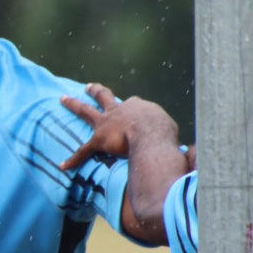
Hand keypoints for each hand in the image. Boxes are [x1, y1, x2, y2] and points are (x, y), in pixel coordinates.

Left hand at [60, 83, 177, 170]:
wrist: (150, 135)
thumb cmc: (165, 134)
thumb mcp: (172, 130)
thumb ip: (172, 138)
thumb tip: (190, 152)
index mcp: (138, 107)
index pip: (132, 105)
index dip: (133, 110)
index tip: (136, 114)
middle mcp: (120, 110)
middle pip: (105, 97)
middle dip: (96, 91)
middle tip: (88, 87)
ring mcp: (107, 123)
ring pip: (86, 111)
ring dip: (74, 104)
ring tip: (63, 99)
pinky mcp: (99, 139)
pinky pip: (84, 150)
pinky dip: (74, 159)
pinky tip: (63, 166)